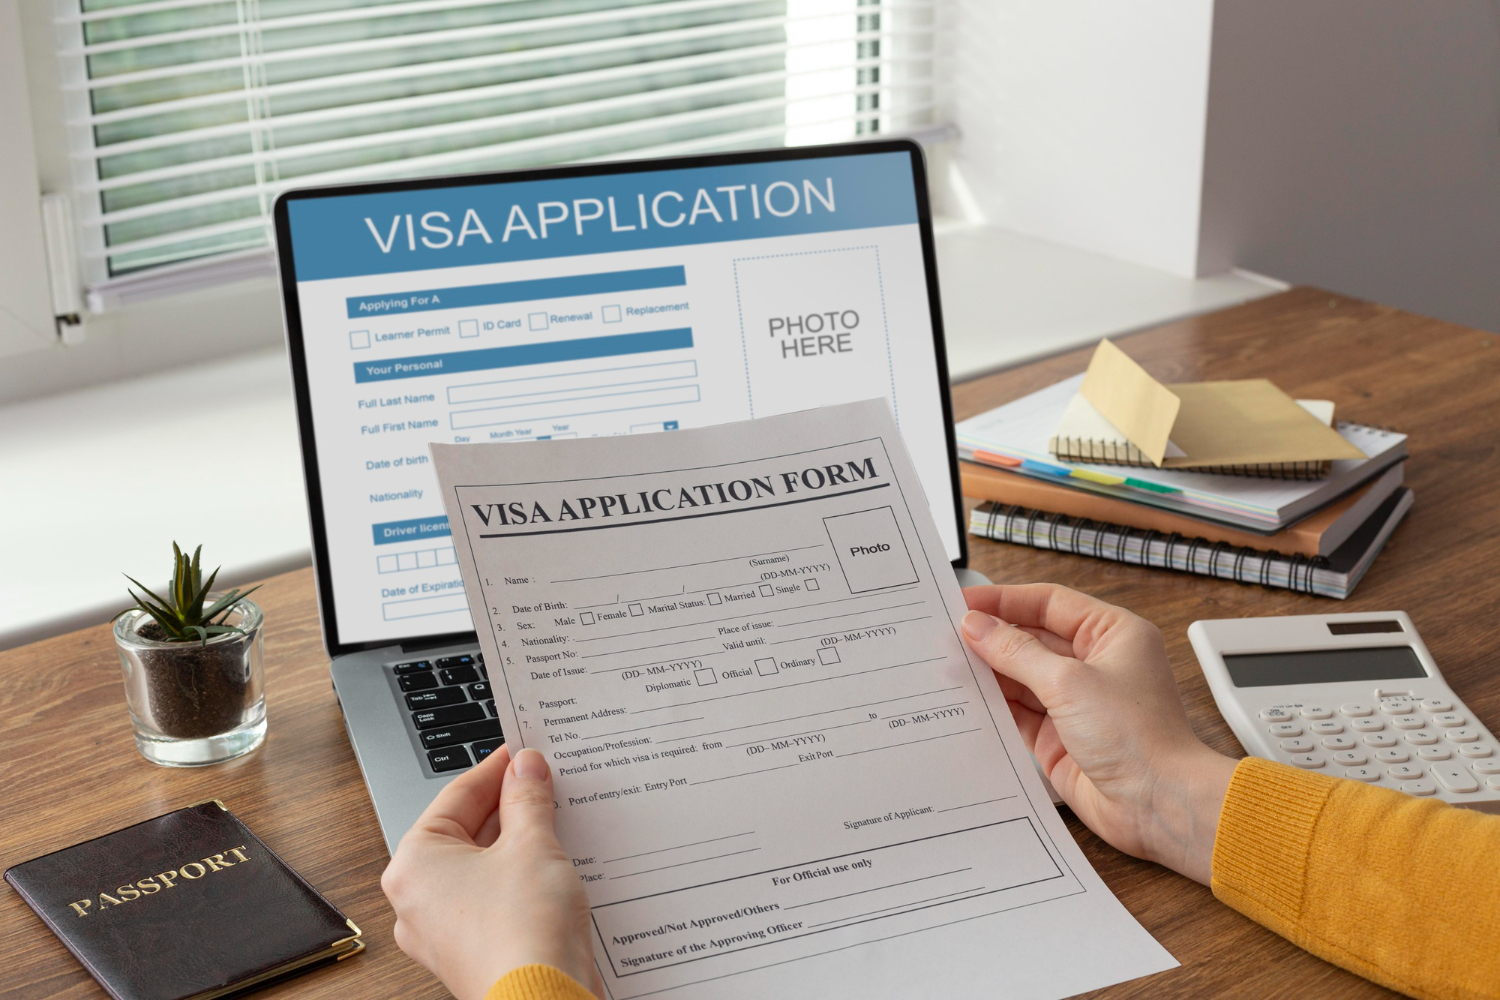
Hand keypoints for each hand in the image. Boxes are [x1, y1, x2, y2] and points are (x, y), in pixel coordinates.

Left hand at [381, 746, 601, 998]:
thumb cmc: (522, 934)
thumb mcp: (532, 845)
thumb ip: (527, 798)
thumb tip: (525, 767)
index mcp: (413, 863)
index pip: (458, 795)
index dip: (498, 768)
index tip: (524, 751)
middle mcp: (416, 899)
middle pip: (467, 831)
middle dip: (510, 806)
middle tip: (545, 781)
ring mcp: (441, 930)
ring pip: (482, 866)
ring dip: (518, 842)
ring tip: (555, 819)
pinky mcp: (471, 950)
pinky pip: (492, 898)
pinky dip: (519, 877)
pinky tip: (552, 864)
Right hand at [960, 583, 1236, 883]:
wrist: (1158, 805)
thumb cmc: (1138, 736)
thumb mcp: (1069, 682)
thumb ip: (1016, 652)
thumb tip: (977, 627)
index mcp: (1112, 634)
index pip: (1049, 603)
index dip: (1006, 600)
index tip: (964, 601)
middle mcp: (1096, 665)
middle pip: (1032, 639)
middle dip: (992, 637)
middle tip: (947, 634)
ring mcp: (1077, 703)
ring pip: (1022, 677)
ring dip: (989, 672)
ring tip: (947, 664)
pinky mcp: (1061, 738)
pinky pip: (1019, 713)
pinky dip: (994, 706)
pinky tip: (966, 698)